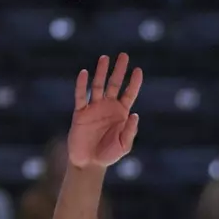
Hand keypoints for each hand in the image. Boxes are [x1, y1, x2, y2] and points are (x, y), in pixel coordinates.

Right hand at [68, 53, 142, 168]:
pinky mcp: (80, 113)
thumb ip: (130, 130)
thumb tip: (135, 114)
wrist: (89, 163)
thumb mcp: (124, 145)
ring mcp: (94, 108)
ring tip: (105, 58)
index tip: (138, 70)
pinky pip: (81, 96)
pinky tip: (84, 73)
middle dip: (119, 70)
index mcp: (121, 113)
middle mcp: (108, 107)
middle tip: (124, 55)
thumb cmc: (109, 155)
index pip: (129, 93)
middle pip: (114, 84)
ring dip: (101, 72)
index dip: (134, 82)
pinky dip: (82, 85)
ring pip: (98, 86)